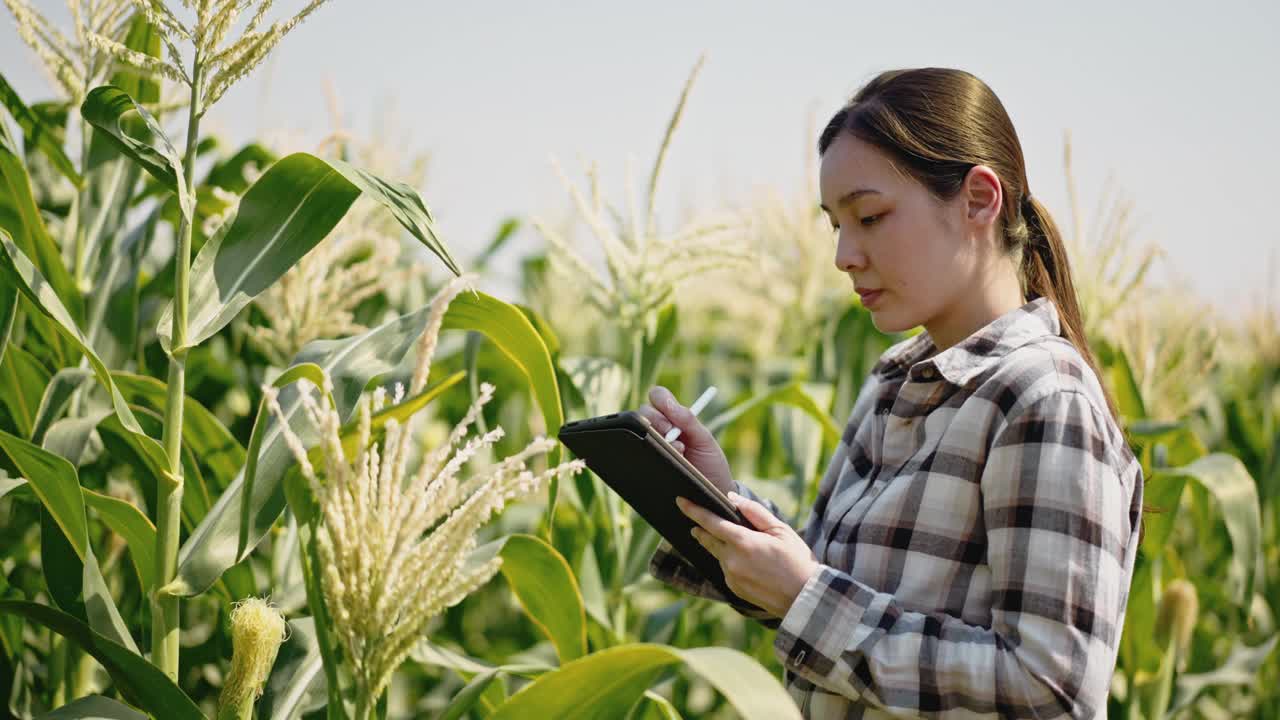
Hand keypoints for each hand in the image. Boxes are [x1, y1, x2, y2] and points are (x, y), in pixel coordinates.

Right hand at [638, 385, 734, 494]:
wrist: (710, 495)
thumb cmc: (710, 465)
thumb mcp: (705, 441)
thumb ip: (689, 420)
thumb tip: (670, 403)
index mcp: (675, 418)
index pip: (658, 397)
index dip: (660, 399)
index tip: (670, 411)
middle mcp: (660, 430)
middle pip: (644, 412)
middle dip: (657, 420)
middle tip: (672, 434)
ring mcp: (652, 446)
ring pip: (638, 430)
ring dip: (657, 438)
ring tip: (678, 453)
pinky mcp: (645, 463)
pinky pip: (636, 452)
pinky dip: (649, 452)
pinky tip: (665, 460)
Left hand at [677, 491, 818, 617]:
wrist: (805, 599)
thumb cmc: (797, 560)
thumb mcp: (781, 530)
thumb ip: (754, 512)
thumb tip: (732, 498)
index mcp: (743, 542)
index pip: (711, 522)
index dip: (694, 510)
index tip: (680, 501)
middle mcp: (732, 560)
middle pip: (708, 539)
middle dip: (701, 528)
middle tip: (696, 519)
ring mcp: (731, 577)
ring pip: (718, 555)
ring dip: (721, 546)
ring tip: (741, 544)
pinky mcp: (734, 589)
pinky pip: (726, 570)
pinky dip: (731, 562)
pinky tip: (749, 563)